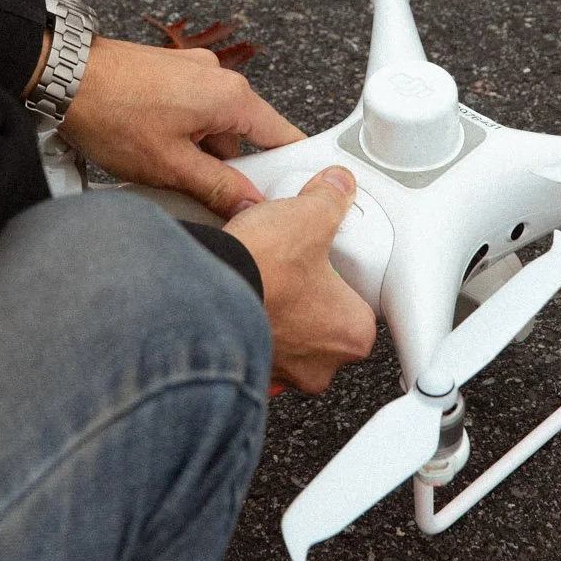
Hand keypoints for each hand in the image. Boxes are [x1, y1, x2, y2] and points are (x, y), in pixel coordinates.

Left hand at [60, 36, 303, 218]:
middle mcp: (216, 76)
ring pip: (213, 124)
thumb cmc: (110, 112)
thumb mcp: (170, 165)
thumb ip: (217, 187)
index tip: (288, 190)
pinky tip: (154, 151)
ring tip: (164, 170)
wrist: (61, 76)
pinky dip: (182, 134)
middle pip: (244, 134)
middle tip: (207, 194)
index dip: (288, 166)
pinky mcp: (167, 72)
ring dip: (199, 151)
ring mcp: (190, 70)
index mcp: (229, 96)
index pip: (280, 134)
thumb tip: (249, 205)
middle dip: (229, 166)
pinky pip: (191, 110)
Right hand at [226, 168, 378, 393]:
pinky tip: (241, 296)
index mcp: (352, 333)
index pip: (362, 303)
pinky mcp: (243, 370)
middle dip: (309, 297)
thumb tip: (337, 187)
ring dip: (278, 312)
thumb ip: (330, 199)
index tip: (328, 257)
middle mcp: (320, 365)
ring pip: (288, 338)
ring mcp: (281, 373)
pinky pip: (254, 345)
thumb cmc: (263, 272)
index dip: (344, 275)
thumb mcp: (307, 217)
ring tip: (264, 276)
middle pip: (325, 325)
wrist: (198, 295)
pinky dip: (248, 322)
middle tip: (293, 266)